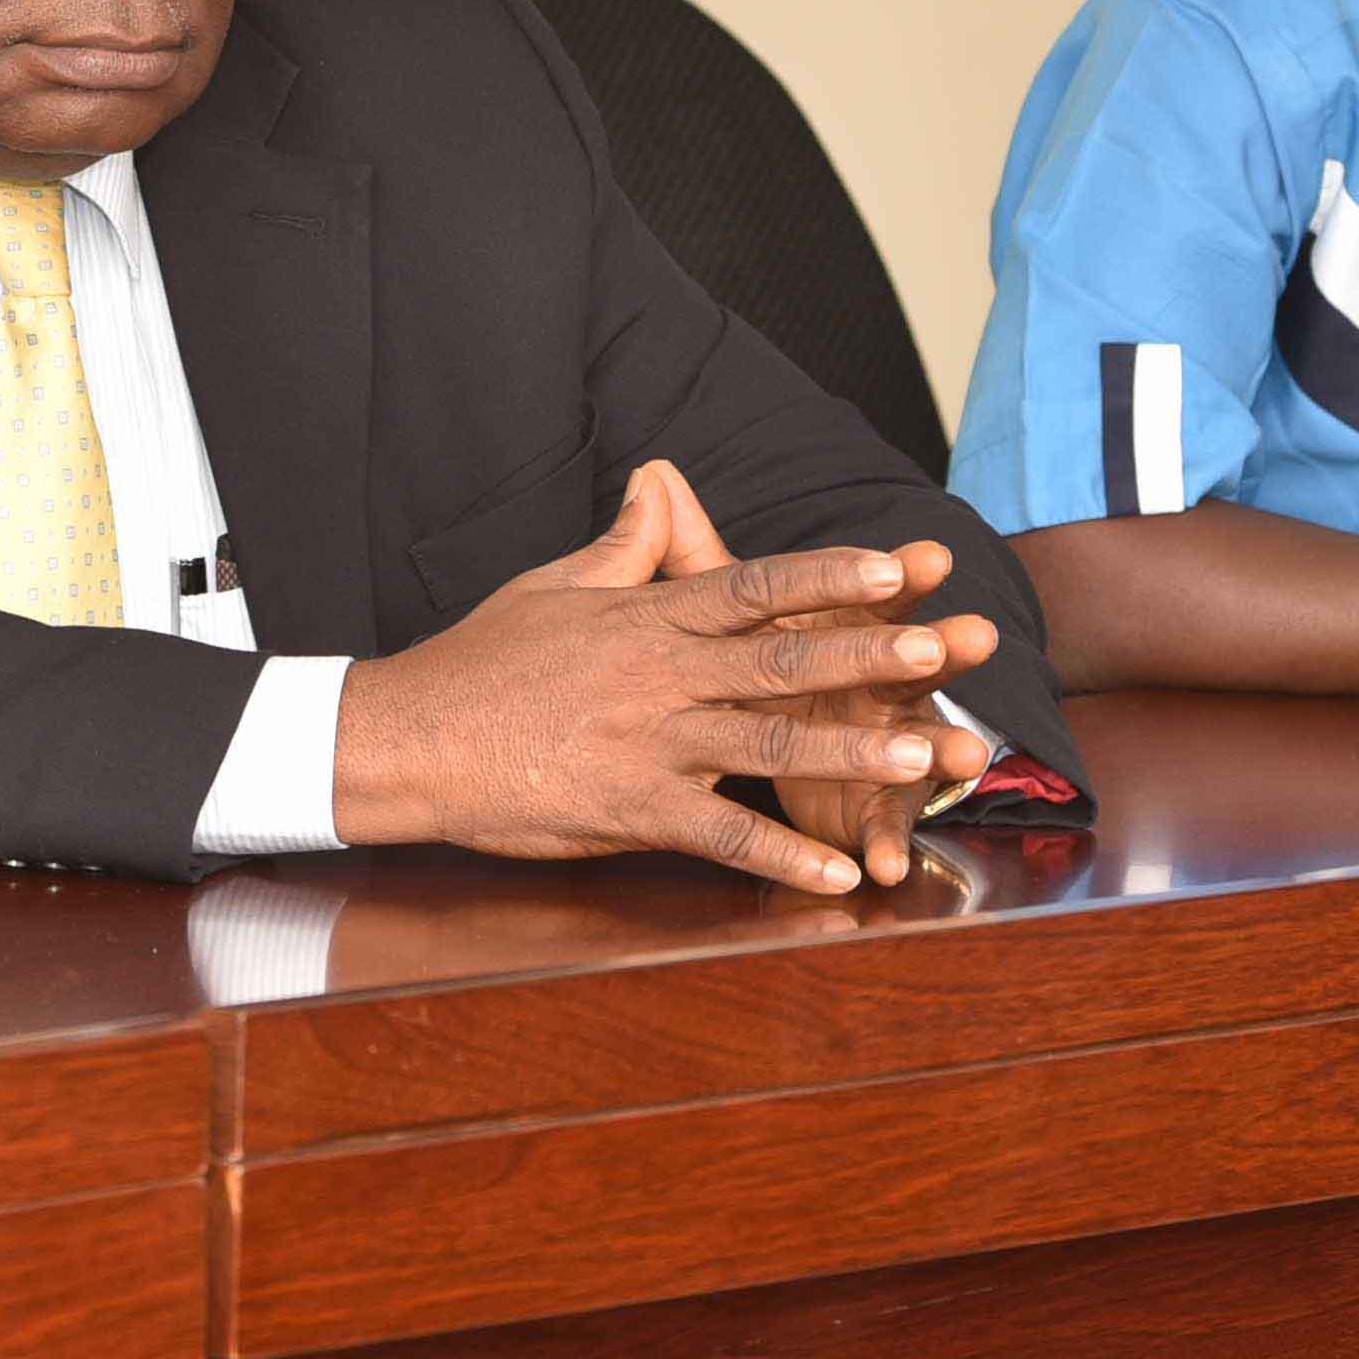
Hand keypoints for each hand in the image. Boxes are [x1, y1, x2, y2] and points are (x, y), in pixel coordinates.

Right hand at [334, 459, 998, 893]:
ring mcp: (651, 744)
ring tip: (927, 753)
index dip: (832, 574)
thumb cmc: (482, 659)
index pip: (757, 584)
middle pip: (786, 659)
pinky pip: (722, 837)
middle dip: (874, 653)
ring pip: (770, 744)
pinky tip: (841, 875)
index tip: (901, 564)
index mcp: (651, 616)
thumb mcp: (555, 584)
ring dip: (854, 750)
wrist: (411, 738)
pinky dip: (783, 858)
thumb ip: (623, 544)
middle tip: (948, 648)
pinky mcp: (631, 809)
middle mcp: (664, 676)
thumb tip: (658, 483)